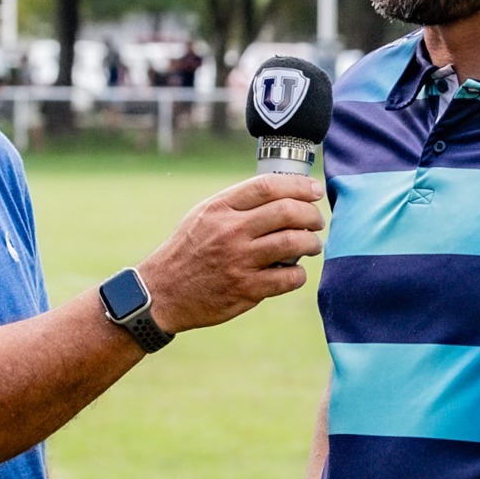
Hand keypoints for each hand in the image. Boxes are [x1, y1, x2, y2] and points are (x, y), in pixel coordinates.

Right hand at [139, 175, 324, 333]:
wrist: (162, 292)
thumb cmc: (188, 250)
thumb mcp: (203, 215)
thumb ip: (237, 203)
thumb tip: (281, 193)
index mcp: (220, 208)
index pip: (268, 186)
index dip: (299, 186)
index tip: (314, 191)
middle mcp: (231, 231)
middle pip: (287, 212)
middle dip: (312, 215)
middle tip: (316, 221)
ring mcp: (239, 261)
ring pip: (294, 243)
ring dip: (312, 243)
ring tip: (312, 245)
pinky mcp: (246, 290)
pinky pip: (288, 278)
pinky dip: (299, 274)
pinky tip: (294, 272)